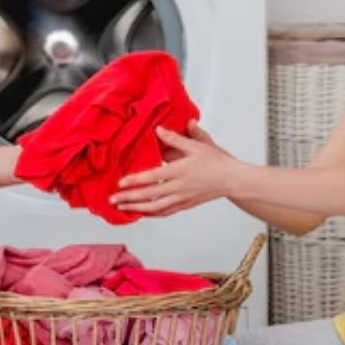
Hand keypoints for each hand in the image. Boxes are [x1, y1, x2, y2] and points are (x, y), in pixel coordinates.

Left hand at [109, 122, 237, 216]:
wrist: (231, 179)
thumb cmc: (216, 161)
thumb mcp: (196, 145)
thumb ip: (176, 138)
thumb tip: (159, 129)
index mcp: (179, 171)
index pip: (152, 178)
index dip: (135, 181)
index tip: (121, 183)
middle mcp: (179, 188)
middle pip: (149, 196)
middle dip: (129, 198)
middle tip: (112, 199)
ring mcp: (182, 198)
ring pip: (155, 208)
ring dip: (137, 208)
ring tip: (122, 207)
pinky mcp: (185, 205)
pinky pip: (165, 212)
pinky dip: (151, 214)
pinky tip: (142, 213)